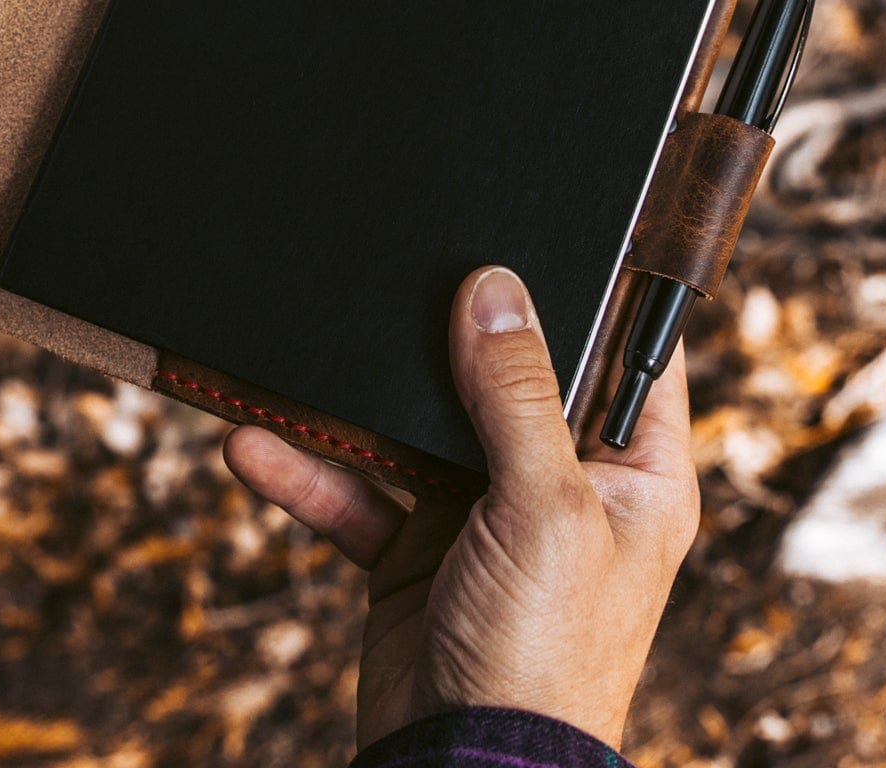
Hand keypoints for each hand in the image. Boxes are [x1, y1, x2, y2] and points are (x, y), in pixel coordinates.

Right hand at [224, 265, 699, 751]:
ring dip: (351, 404)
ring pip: (412, 430)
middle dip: (446, 335)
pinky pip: (353, 491)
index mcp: (630, 474)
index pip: (624, 358)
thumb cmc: (544, 657)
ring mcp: (479, 516)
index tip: (535, 228)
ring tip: (298, 357)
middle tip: (400, 269)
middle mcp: (557, 485)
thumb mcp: (544, 508)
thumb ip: (515, 396)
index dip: (589, 296)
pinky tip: (254, 444)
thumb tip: (493, 288)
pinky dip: (304, 471)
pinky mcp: (412, 549)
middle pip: (501, 380)